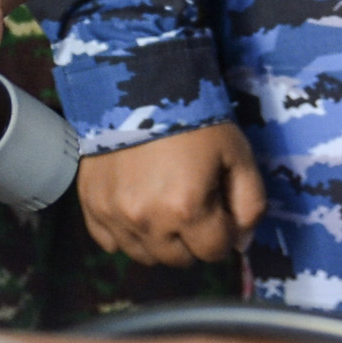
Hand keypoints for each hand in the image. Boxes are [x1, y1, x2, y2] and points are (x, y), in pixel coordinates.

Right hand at [77, 122, 265, 264]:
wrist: (141, 82)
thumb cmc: (196, 118)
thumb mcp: (238, 155)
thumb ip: (250, 204)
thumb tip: (241, 243)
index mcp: (187, 209)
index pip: (215, 251)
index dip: (224, 230)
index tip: (220, 205)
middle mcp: (147, 221)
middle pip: (179, 259)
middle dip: (194, 239)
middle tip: (194, 205)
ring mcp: (114, 215)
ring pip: (144, 255)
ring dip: (160, 240)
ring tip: (165, 205)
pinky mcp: (91, 204)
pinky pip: (110, 241)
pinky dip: (126, 233)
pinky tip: (136, 206)